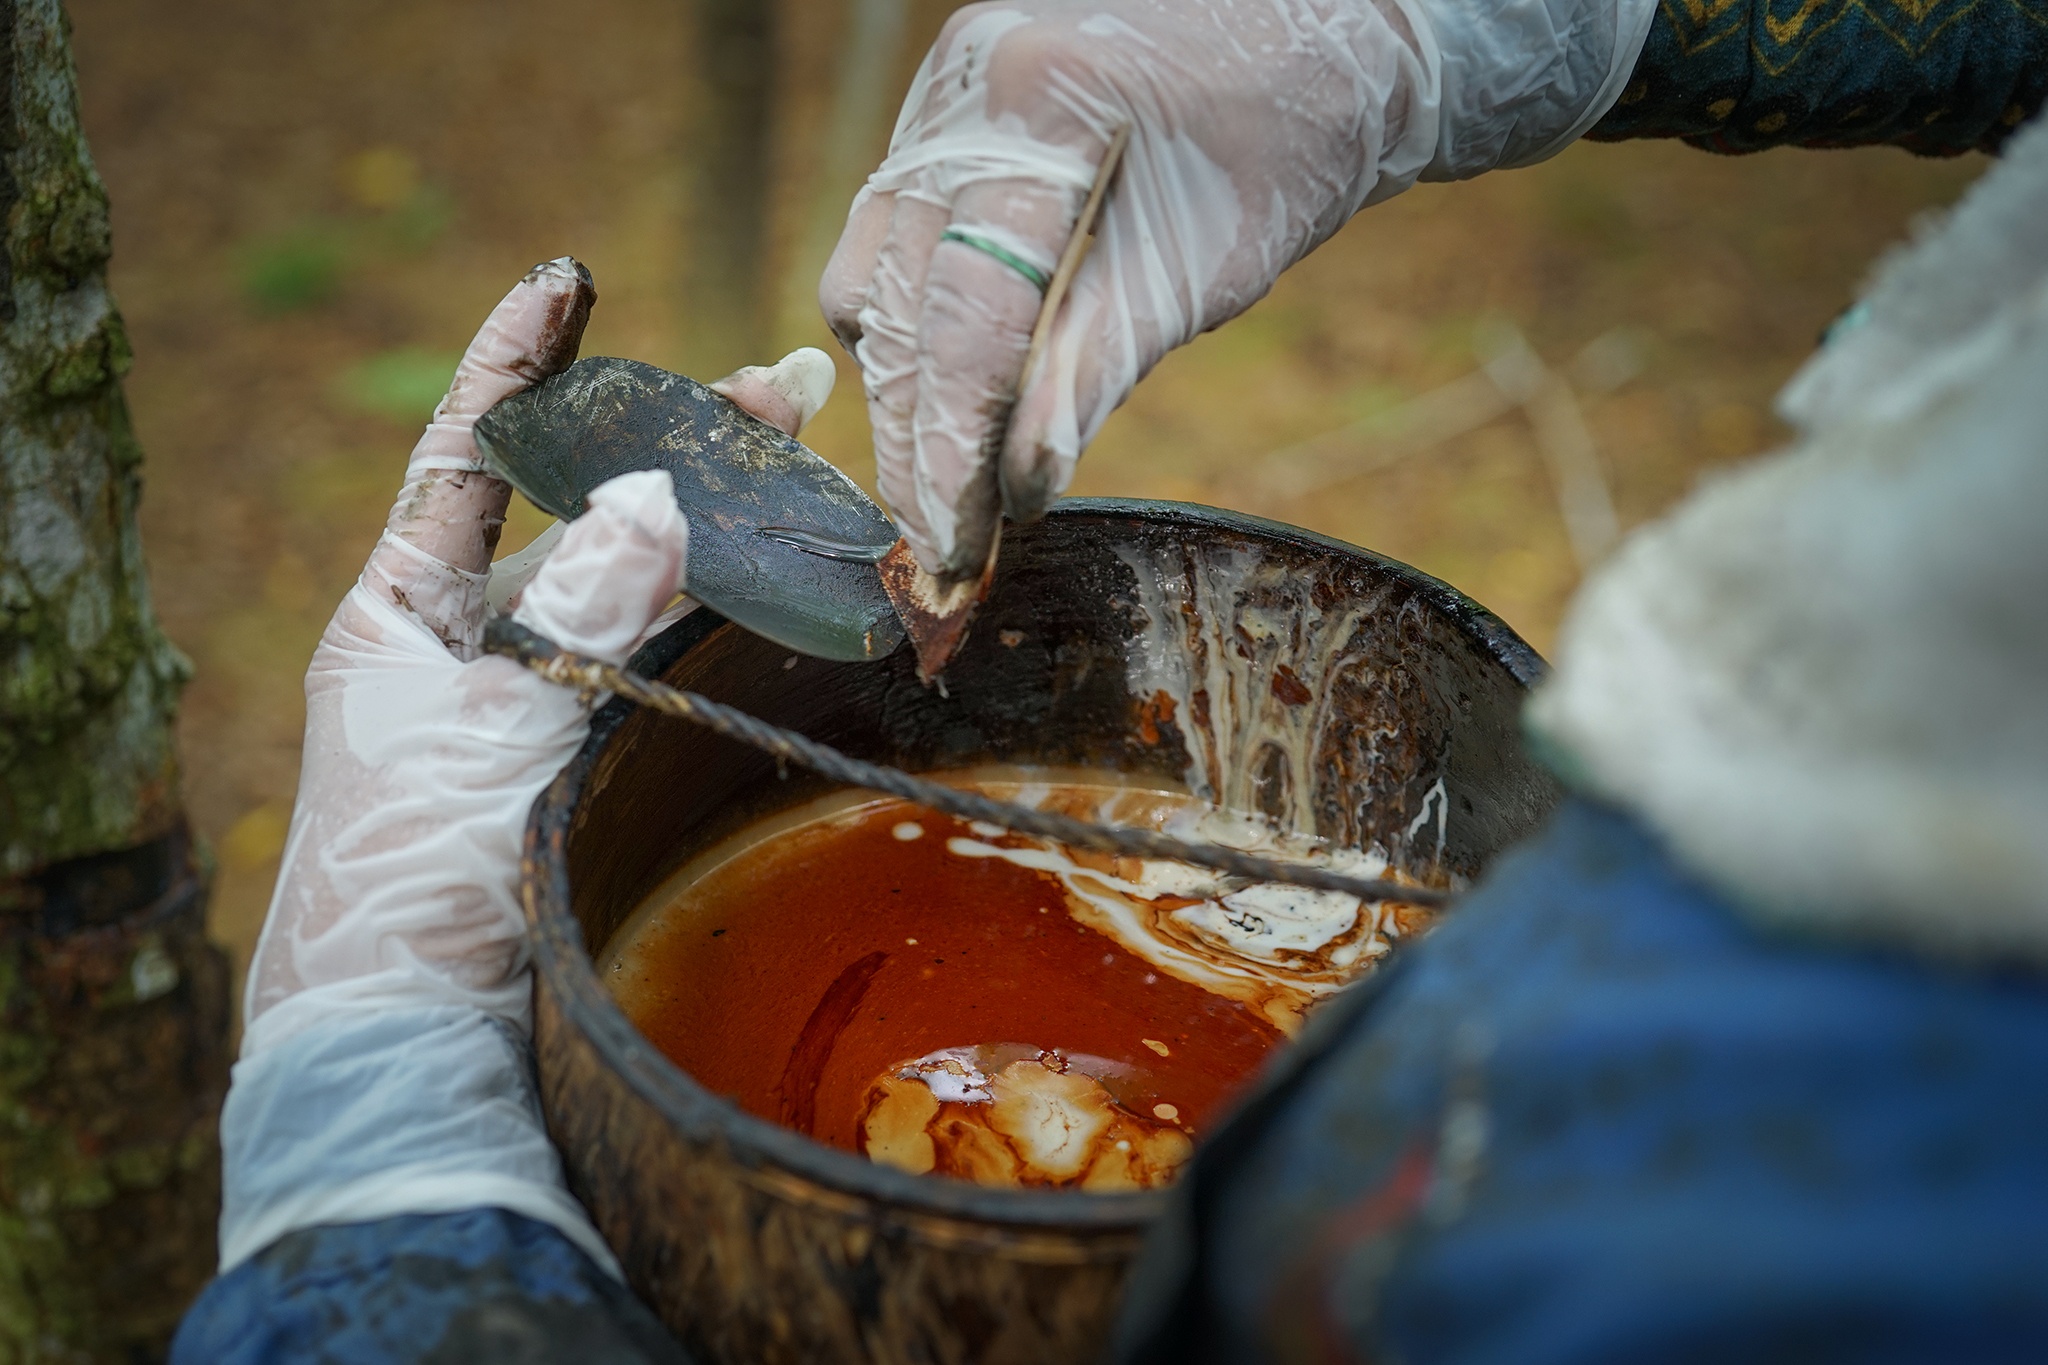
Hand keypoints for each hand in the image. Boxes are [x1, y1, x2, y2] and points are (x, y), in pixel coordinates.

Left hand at [243, 260, 832, 1052]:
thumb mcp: (495, 725)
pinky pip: (677, 670)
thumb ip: (587, 609)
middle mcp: (478, 651)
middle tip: (792, 384)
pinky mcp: (608, 769)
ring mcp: (549, 710)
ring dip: (732, 529)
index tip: (571, 277)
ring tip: (822, 466)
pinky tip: (803, 579)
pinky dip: (737, 622)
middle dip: (685, 445)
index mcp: (403, 619)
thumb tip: (652, 490)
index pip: (468, 457)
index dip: (522, 362)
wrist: (430, 1054)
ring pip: (652, 591)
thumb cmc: (420, 883)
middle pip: (591, 515)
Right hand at [821, 0, 1647, 576]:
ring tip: (947, 484)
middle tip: (937, 541)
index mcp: (1041, 105)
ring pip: (869, 272)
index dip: (948, 440)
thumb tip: (1019, 483)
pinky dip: (912, 326)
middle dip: (913, 433)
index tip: (948, 537)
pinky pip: (888, 238)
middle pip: (895, 298)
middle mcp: (965, 87)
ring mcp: (942, 93)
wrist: (1317, 37)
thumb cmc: (1289, 144)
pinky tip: (958, 394)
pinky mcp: (942, 117)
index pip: (962, 307)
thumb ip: (1100, 369)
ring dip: (902, 386)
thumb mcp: (1206, 270)